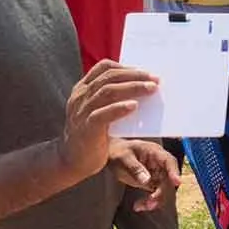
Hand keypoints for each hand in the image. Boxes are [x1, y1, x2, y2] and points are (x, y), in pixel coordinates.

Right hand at [59, 60, 158, 180]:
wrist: (73, 161)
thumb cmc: (92, 135)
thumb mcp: (99, 112)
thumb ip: (112, 100)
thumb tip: (143, 89)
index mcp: (82, 90)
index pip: (103, 68)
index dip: (125, 67)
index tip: (145, 71)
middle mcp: (80, 97)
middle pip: (109, 77)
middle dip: (134, 76)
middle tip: (155, 79)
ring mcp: (81, 112)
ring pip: (107, 92)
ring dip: (132, 88)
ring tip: (151, 89)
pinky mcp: (86, 128)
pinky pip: (102, 114)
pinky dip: (119, 108)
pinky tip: (134, 106)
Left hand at [108, 139, 180, 210]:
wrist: (113, 154)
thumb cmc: (119, 151)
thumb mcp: (124, 157)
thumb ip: (135, 168)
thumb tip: (146, 180)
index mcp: (155, 152)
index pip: (169, 161)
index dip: (174, 171)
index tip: (177, 182)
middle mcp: (159, 164)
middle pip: (168, 180)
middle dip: (161, 193)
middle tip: (150, 202)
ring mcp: (157, 174)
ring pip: (164, 190)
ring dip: (155, 200)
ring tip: (141, 206)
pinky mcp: (152, 183)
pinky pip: (156, 194)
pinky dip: (149, 202)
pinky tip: (138, 206)